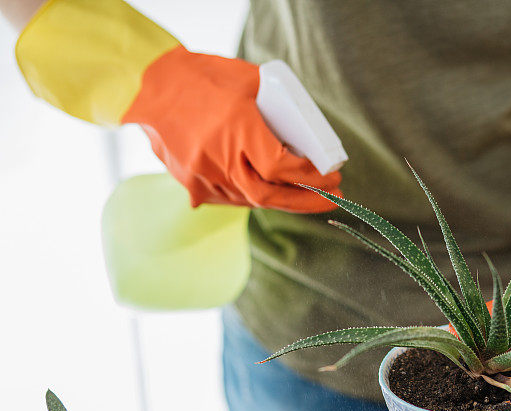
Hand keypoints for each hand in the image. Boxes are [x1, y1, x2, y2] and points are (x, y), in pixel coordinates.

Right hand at [122, 47, 341, 210]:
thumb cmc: (203, 78)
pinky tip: (272, 193)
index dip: (311, 178)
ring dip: (282, 202)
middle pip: (269, 196)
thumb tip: (308, 134)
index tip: (332, 178)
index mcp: (237, 128)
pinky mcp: (192, 184)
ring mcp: (202, 175)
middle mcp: (219, 157)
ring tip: (306, 196)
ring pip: (250, 201)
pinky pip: (230, 199)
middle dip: (306, 202)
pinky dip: (254, 197)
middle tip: (331, 199)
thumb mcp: (249, 82)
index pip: (282, 168)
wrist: (149, 87)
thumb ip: (278, 108)